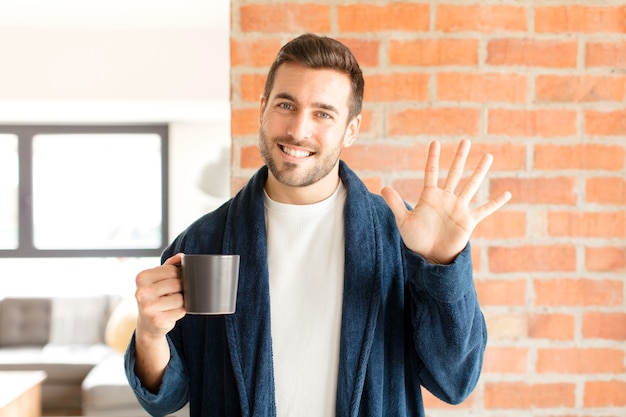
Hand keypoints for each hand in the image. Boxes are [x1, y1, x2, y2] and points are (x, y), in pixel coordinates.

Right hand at [134, 253, 185, 340]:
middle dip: (181, 288)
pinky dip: (181, 311)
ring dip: (181, 300)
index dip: (178, 275)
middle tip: (174, 294)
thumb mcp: (158, 279)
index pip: (172, 270)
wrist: (147, 324)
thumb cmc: (155, 297)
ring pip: (180, 298)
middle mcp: (141, 292)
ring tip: (171, 303)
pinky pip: (181, 311)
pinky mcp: (157, 320)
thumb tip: (182, 256)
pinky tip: (171, 312)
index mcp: (141, 278)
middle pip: (177, 284)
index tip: (173, 281)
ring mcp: (148, 308)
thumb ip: (169, 266)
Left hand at [381, 140, 510, 263]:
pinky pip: (485, 209)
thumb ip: (395, 204)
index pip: (431, 172)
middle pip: (454, 173)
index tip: (435, 142)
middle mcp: (446, 198)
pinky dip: (496, 203)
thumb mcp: (404, 221)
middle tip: (465, 141)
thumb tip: (383, 188)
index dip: (433, 158)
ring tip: (488, 156)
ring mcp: (458, 208)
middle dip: (459, 157)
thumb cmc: (415, 239)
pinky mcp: (468, 220)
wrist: (430, 256)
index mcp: (430, 196)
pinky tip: (507, 194)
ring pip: (471, 185)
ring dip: (479, 171)